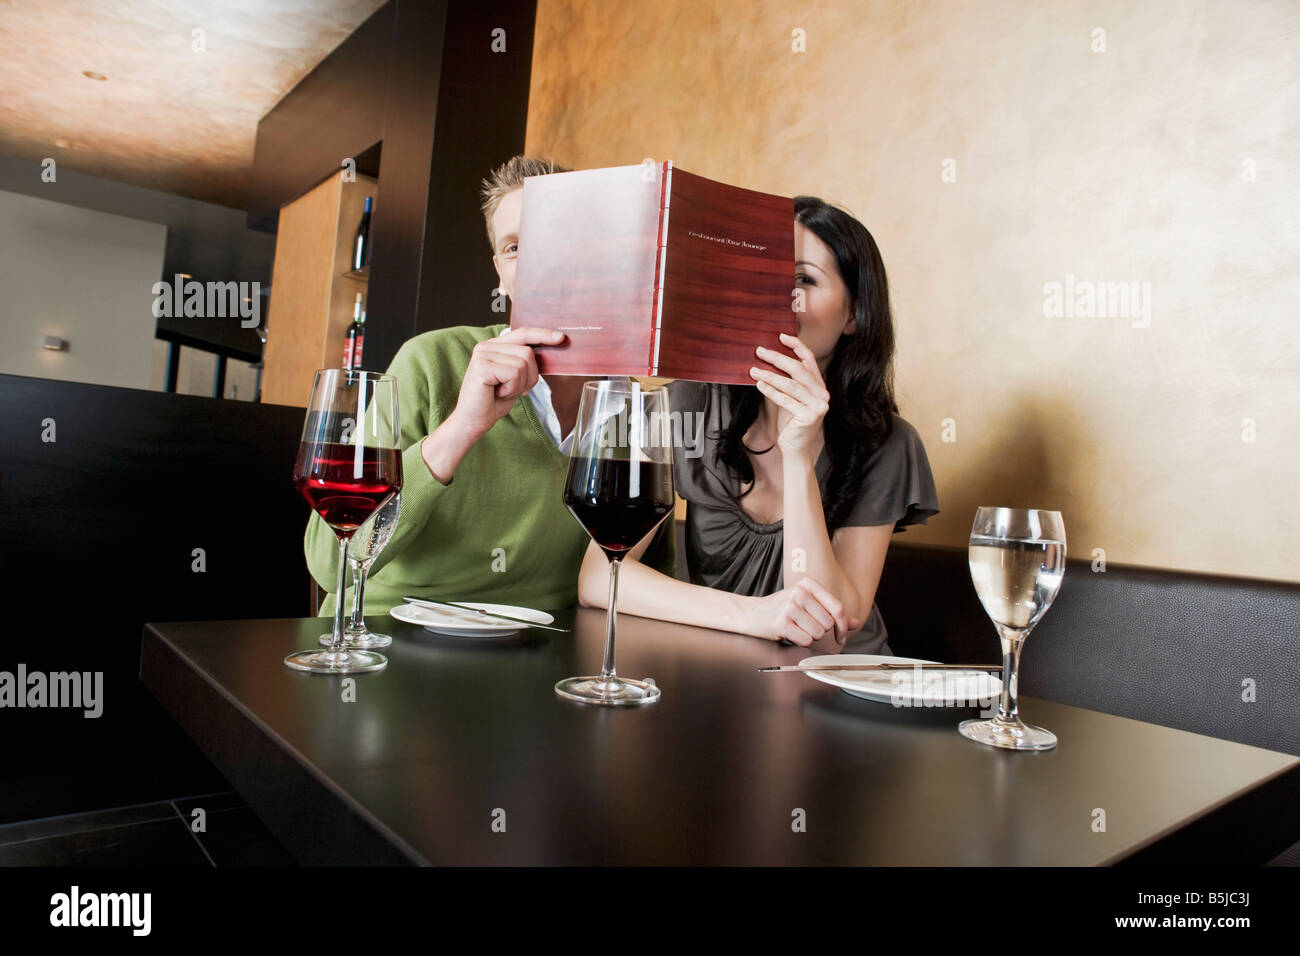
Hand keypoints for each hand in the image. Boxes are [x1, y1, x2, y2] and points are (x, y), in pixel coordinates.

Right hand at [447, 327, 564, 439]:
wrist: (473, 421)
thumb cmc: (493, 402)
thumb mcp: (515, 378)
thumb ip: (525, 362)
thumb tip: (547, 351)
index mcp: (494, 346)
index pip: (522, 333)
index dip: (542, 335)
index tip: (560, 338)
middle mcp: (486, 346)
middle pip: (527, 352)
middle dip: (529, 376)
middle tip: (513, 389)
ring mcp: (483, 355)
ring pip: (523, 363)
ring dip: (520, 384)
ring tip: (503, 391)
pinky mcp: (482, 366)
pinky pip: (514, 373)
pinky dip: (512, 388)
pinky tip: (498, 393)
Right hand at [738, 578, 861, 647]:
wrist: (751, 614)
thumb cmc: (782, 609)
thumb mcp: (808, 604)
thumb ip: (832, 612)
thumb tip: (856, 622)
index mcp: (808, 584)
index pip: (837, 608)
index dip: (843, 626)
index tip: (841, 636)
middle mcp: (799, 592)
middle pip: (828, 623)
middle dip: (821, 631)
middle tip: (806, 627)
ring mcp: (789, 607)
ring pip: (818, 633)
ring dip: (809, 636)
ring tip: (796, 628)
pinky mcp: (781, 622)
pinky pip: (805, 640)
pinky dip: (800, 642)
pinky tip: (789, 634)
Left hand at [750, 333, 828, 459]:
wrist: (797, 449)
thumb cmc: (791, 423)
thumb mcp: (790, 399)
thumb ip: (786, 382)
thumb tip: (767, 360)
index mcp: (819, 386)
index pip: (809, 360)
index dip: (796, 346)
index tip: (780, 336)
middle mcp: (822, 394)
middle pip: (798, 369)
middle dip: (777, 358)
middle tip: (759, 351)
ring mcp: (818, 406)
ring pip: (790, 384)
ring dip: (769, 375)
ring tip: (753, 370)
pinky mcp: (809, 416)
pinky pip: (786, 400)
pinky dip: (771, 391)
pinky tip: (759, 385)